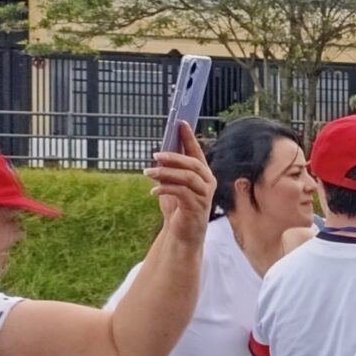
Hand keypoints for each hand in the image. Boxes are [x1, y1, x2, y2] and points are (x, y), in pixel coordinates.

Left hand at [148, 124, 215, 249]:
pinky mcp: (197, 207)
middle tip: (155, 155)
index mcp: (202, 173)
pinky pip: (181, 192)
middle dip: (174, 157)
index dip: (189, 137)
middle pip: (193, 164)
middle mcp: (207, 182)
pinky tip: (153, 191)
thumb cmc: (178, 206)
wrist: (182, 233)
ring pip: (187, 177)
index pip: (196, 151)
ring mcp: (204, 195)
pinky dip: (166, 189)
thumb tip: (159, 154)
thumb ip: (169, 170)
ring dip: (166, 173)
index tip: (180, 122)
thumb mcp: (172, 184)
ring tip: (148, 173)